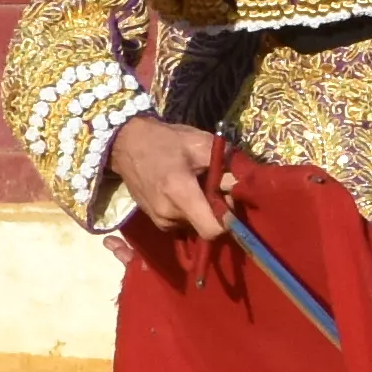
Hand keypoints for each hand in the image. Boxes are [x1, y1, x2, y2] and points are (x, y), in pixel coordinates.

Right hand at [103, 117, 230, 239]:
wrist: (126, 144)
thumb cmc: (165, 141)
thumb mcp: (200, 143)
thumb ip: (226, 163)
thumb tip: (244, 181)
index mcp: (180, 193)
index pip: (212, 229)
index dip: (227, 220)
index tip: (229, 201)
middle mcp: (168, 213)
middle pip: (205, 227)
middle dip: (216, 210)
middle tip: (215, 186)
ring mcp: (159, 220)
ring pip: (194, 226)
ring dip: (201, 210)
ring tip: (197, 186)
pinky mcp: (155, 221)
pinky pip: (181, 223)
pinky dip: (189, 211)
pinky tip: (184, 191)